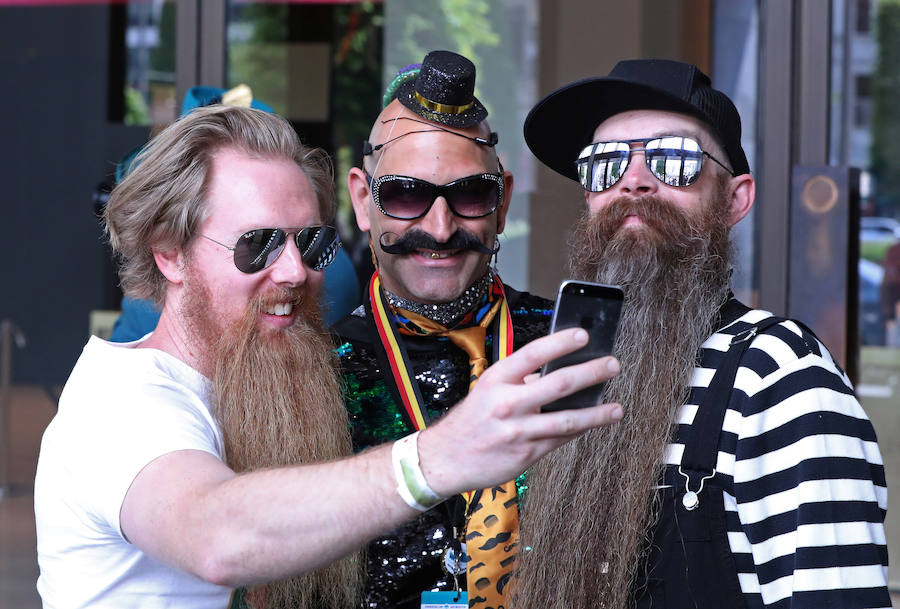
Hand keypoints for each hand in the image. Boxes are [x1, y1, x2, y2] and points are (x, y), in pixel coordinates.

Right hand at [417, 328, 621, 495]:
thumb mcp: (488, 390)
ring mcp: (518, 430)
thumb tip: (557, 372)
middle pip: (558, 384)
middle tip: (611, 365)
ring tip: (616, 408)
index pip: (533, 354)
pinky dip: (579, 430)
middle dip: (591, 373)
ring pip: (567, 419)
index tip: (583, 335)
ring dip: (597, 412)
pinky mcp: (526, 453)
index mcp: (497, 379)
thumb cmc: (470, 421)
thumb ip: (521, 382)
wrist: (444, 459)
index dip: (560, 342)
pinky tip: (593, 423)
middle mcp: (508, 403)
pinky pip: (560, 439)